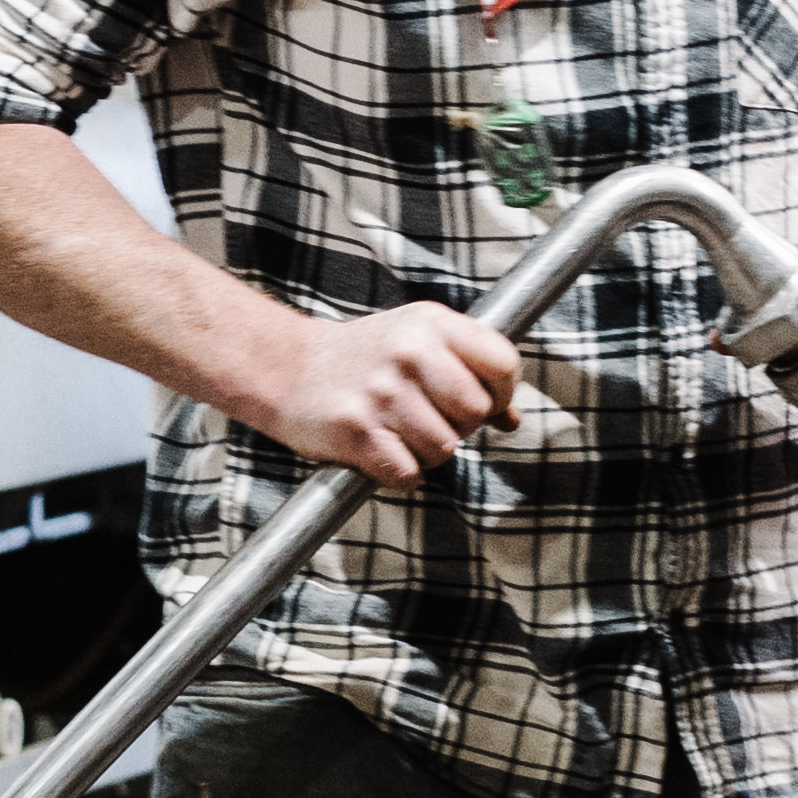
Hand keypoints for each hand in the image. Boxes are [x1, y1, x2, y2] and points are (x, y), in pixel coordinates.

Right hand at [227, 300, 524, 483]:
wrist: (286, 366)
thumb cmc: (363, 358)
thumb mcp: (419, 342)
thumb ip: (468, 371)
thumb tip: (511, 420)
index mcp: (432, 323)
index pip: (504, 363)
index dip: (501, 393)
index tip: (482, 402)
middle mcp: (410, 352)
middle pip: (476, 412)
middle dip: (459, 426)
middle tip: (428, 418)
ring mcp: (382, 392)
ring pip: (444, 450)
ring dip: (425, 453)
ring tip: (397, 432)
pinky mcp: (356, 431)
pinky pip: (408, 474)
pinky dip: (398, 474)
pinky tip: (380, 450)